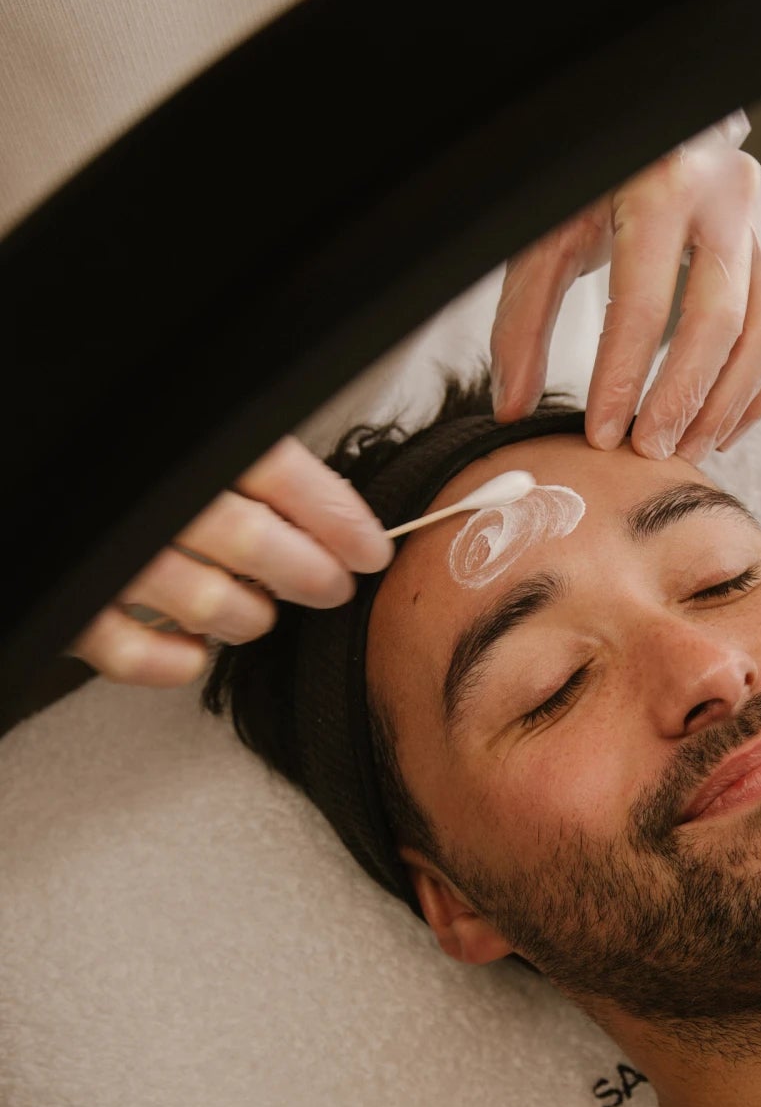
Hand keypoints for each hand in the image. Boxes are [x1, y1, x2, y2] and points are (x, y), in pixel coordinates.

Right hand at [65, 435, 393, 685]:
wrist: (43, 482)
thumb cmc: (133, 469)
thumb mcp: (195, 445)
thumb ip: (252, 470)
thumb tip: (335, 517)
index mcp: (179, 444)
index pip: (276, 473)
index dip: (335, 516)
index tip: (372, 550)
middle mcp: (143, 496)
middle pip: (250, 538)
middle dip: (308, 573)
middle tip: (331, 589)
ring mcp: (106, 555)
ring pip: (204, 600)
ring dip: (247, 616)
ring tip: (257, 613)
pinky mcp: (71, 608)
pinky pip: (129, 651)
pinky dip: (174, 662)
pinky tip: (195, 653)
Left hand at [490, 113, 760, 463]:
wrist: (655, 135)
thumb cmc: (596, 188)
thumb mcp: (548, 238)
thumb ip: (523, 321)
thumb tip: (513, 406)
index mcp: (661, 186)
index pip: (645, 303)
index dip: (622, 379)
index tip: (602, 434)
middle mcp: (727, 197)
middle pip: (718, 324)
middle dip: (682, 401)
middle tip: (649, 452)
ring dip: (726, 406)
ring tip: (685, 449)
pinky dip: (756, 391)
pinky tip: (720, 426)